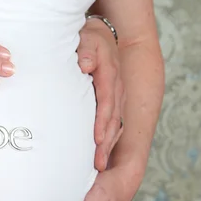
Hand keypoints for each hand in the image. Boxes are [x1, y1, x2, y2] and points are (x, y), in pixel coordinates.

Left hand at [77, 18, 125, 170]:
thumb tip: (85, 65)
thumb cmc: (87, 38)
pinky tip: (100, 154)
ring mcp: (115, 95)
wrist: (99, 34)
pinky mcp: (111, 101)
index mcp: (109, 74)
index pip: (106, 101)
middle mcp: (115, 88)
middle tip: (98, 164)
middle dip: (106, 142)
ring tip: (98, 166)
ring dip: (107, 145)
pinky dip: (107, 139)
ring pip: (114, 124)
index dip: (102, 121)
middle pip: (112, 119)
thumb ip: (86, 51)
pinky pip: (112, 122)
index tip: (96, 139)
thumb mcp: (87, 39)